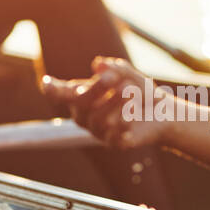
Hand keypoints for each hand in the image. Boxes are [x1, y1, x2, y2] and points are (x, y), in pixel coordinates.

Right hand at [39, 56, 166, 148]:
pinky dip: (124, 120)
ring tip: (132, 92)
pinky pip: (113, 135)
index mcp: (82, 95)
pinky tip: (133, 113)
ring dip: (116, 102)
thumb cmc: (138, 90)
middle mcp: (85, 115)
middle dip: (96, 88)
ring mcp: (97, 131)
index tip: (47, 83)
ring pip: (98, 118)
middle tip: (113, 77)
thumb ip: (115, 68)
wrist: (162, 113)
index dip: (53, 89)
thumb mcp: (129, 75)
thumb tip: (98, 65)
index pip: (61, 93)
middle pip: (80, 102)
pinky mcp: (114, 143)